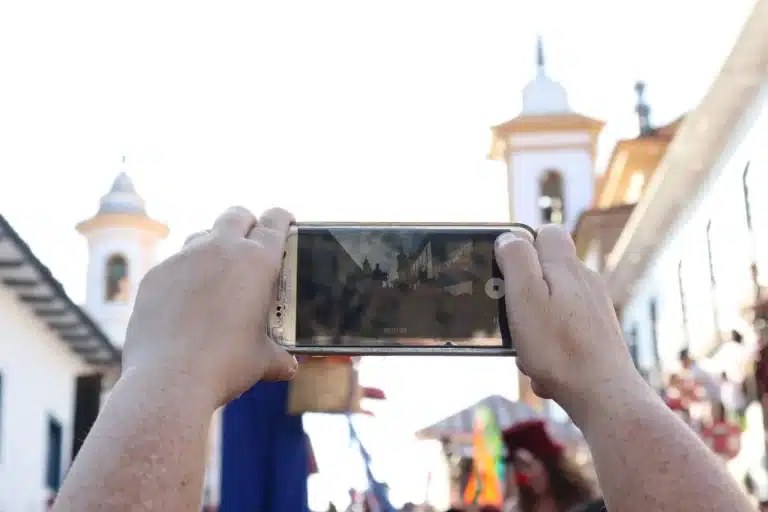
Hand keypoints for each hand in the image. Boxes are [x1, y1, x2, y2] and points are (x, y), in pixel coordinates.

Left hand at [122, 206, 297, 407]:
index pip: (275, 220)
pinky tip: (186, 303)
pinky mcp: (156, 274)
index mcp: (257, 261)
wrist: (169, 379)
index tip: (284, 223)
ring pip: (203, 236)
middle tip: (252, 244)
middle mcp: (220, 249)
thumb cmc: (226, 365)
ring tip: (218, 276)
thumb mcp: (263, 360)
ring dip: (214, 247)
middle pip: (236, 215)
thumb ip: (279, 356)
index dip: (282, 219)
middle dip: (247, 224)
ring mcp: (183, 258)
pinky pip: (175, 264)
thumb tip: (289, 366)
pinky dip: (185, 275)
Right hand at [494, 225, 635, 405]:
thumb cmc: (559, 349)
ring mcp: (595, 310)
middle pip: (545, 274)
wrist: (604, 397)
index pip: (546, 232)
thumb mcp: (525, 297)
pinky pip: (563, 335)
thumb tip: (509, 237)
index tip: (505, 274)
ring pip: (551, 309)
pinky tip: (546, 371)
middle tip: (512, 321)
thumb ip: (516, 260)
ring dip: (533, 329)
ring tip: (529, 353)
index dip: (522, 247)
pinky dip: (549, 350)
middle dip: (522, 297)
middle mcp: (586, 282)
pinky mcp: (598, 335)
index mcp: (567, 267)